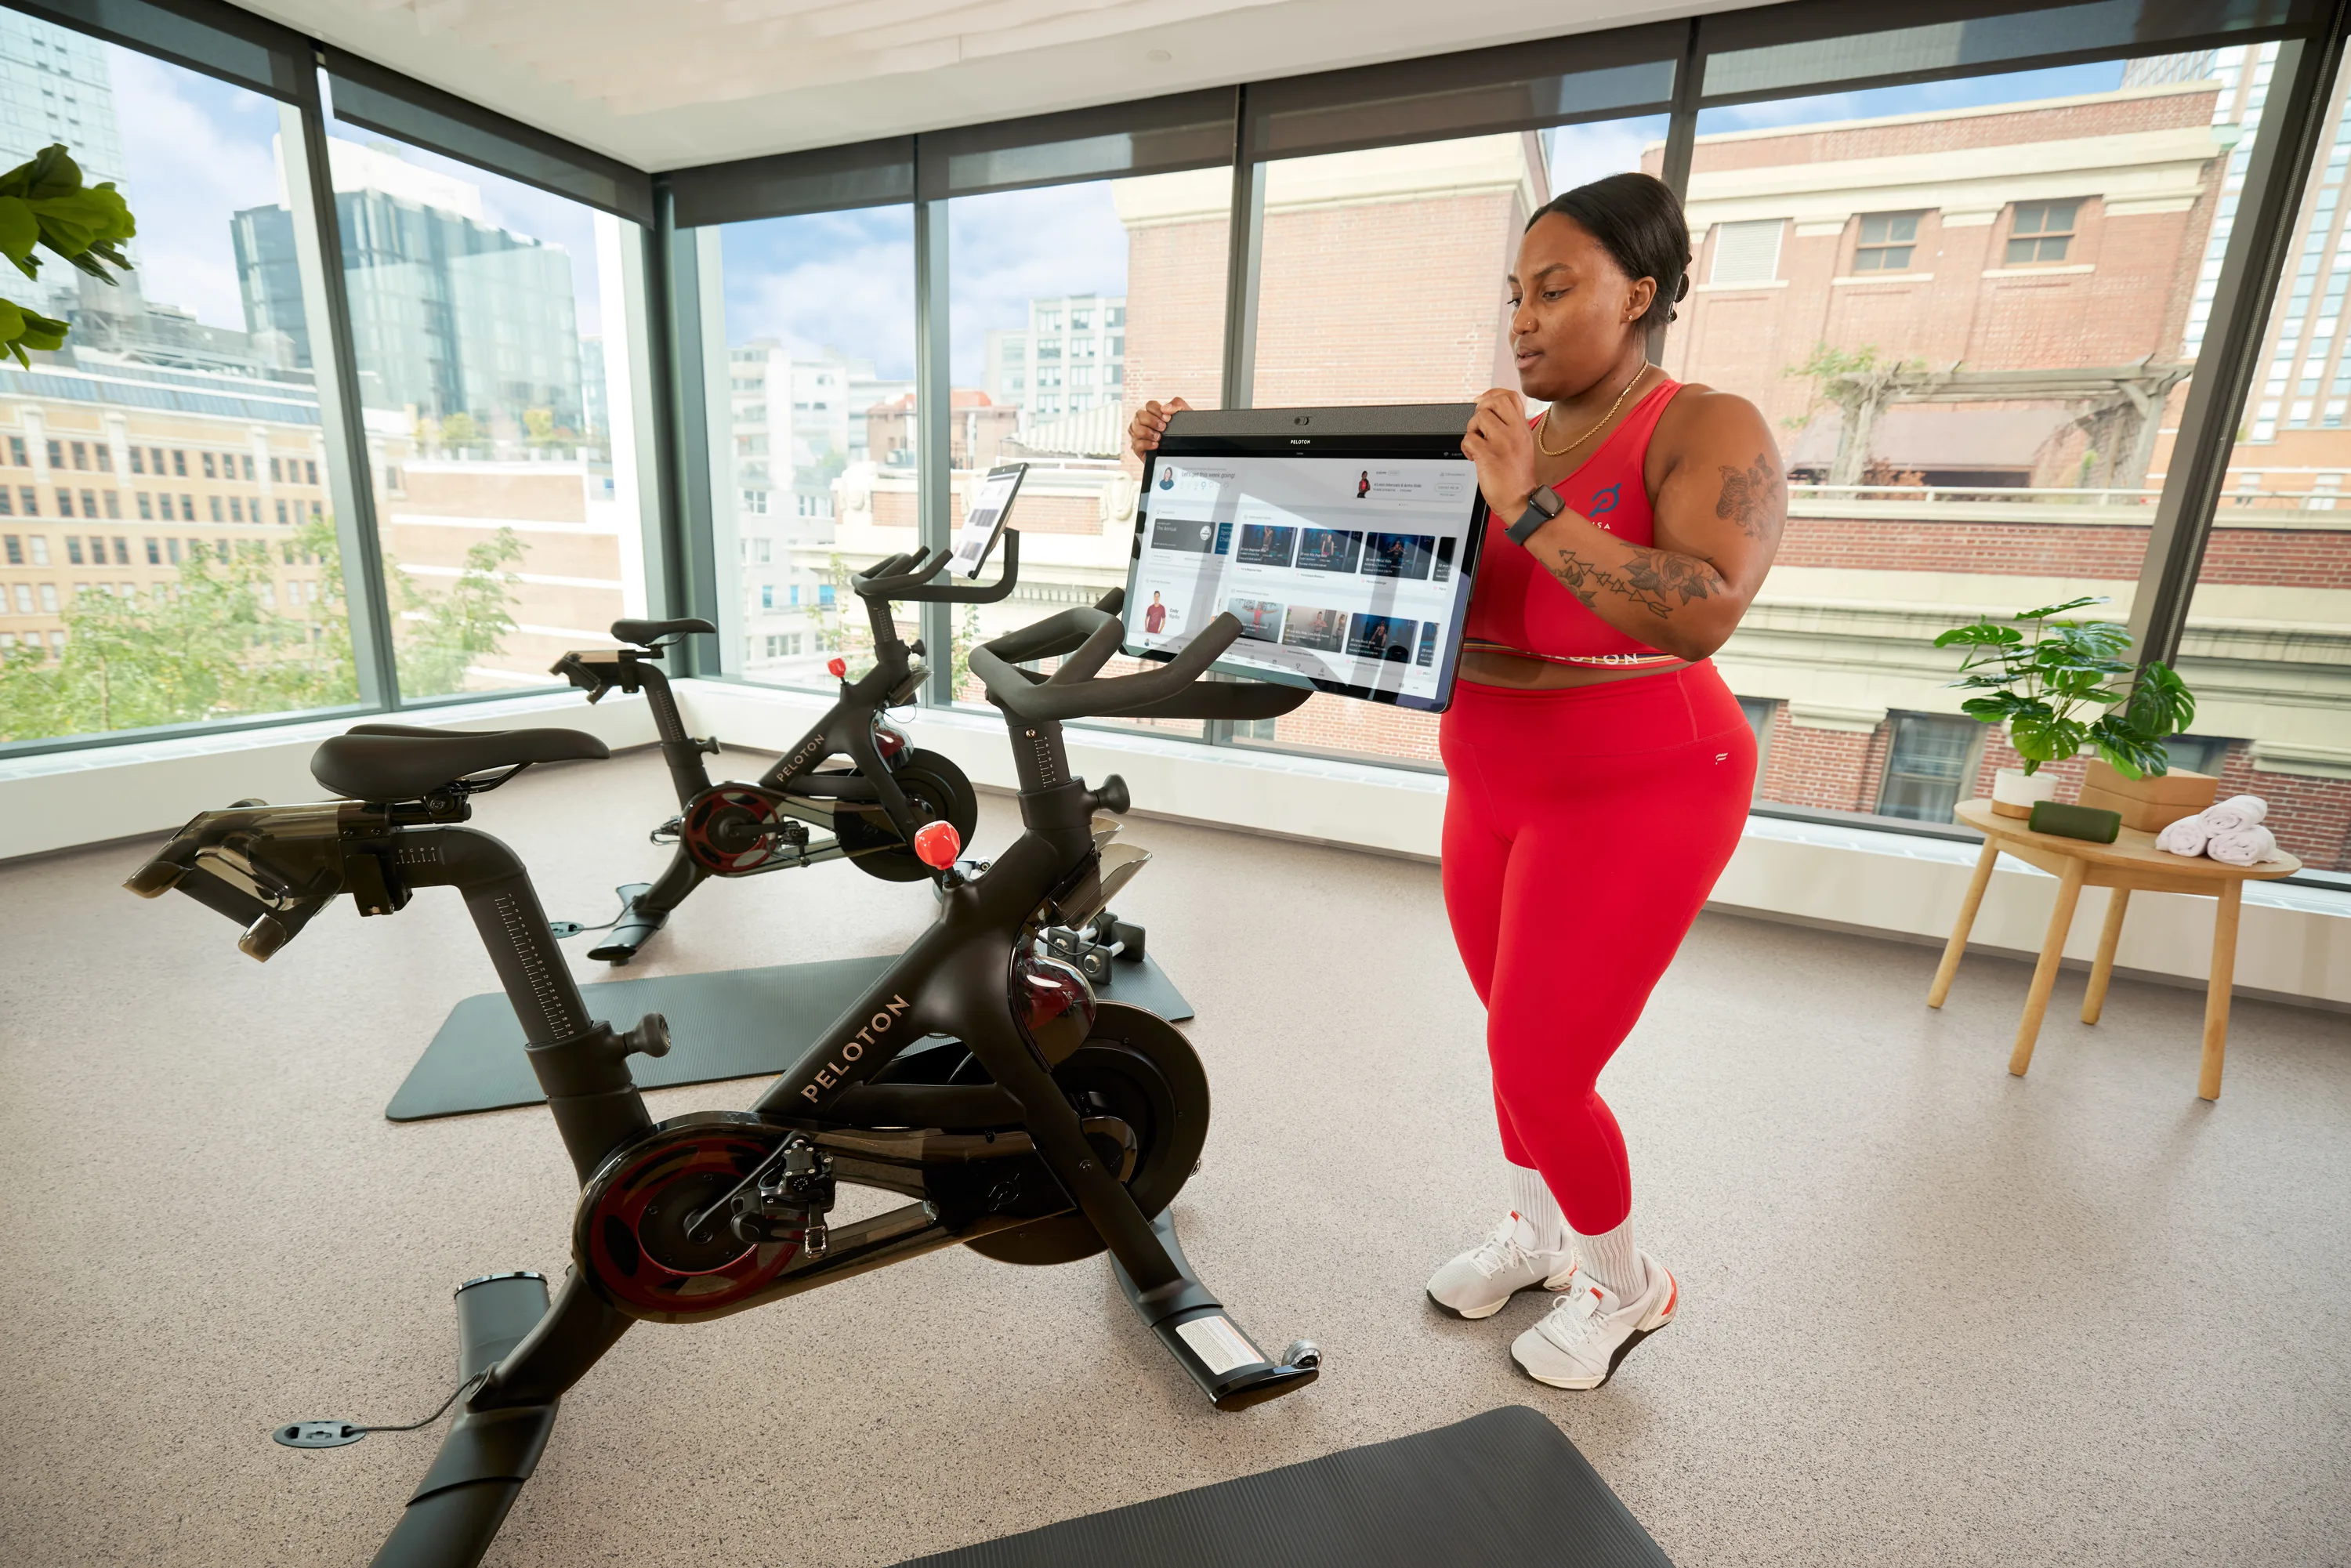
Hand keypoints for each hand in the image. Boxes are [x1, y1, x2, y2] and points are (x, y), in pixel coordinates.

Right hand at [1130, 397, 1191, 458]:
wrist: (1187, 446)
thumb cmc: (1183, 429)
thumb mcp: (1184, 413)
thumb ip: (1177, 404)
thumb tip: (1165, 408)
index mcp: (1152, 412)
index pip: (1149, 405)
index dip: (1157, 410)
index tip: (1167, 418)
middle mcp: (1143, 421)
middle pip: (1140, 415)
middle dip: (1152, 421)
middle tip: (1163, 427)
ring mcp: (1139, 434)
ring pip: (1136, 429)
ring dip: (1148, 433)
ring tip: (1159, 437)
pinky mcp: (1138, 447)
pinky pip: (1137, 444)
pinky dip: (1146, 444)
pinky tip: (1156, 445)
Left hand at [1461, 387, 1539, 521]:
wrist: (1521, 500)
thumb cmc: (1517, 476)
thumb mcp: (1522, 444)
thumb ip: (1510, 427)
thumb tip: (1489, 412)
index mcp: (1522, 428)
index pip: (1510, 396)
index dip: (1492, 394)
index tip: (1482, 402)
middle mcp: (1514, 432)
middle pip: (1495, 401)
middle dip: (1481, 410)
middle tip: (1479, 427)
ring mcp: (1502, 442)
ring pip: (1479, 418)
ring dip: (1472, 431)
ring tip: (1478, 445)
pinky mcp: (1488, 455)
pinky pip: (1469, 439)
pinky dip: (1466, 448)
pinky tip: (1474, 457)